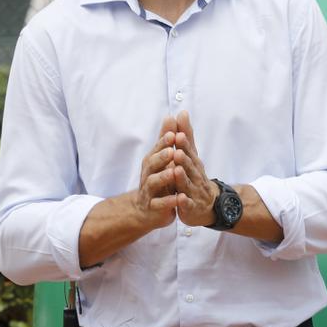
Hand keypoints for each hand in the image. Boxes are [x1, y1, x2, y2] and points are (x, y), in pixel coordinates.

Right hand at [135, 116, 179, 230]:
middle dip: (161, 157)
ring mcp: (149, 192)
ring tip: (174, 171)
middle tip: (172, 150)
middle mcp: (147, 175)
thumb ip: (166, 140)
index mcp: (152, 162)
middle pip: (151, 164)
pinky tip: (179, 198)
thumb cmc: (158, 180)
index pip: (157, 149)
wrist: (147, 210)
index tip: (173, 133)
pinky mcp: (153, 207)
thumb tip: (171, 116)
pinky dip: (169, 201)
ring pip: (152, 183)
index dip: (163, 142)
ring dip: (163, 177)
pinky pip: (160, 204)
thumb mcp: (162, 159)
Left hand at [171, 111, 218, 226]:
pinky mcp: (191, 208)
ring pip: (188, 184)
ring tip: (176, 169)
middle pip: (190, 167)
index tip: (177, 134)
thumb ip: (186, 136)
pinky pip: (188, 205)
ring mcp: (194, 192)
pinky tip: (180, 199)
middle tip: (177, 150)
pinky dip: (185, 202)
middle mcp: (195, 176)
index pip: (188, 151)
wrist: (208, 204)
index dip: (183, 144)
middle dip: (184, 158)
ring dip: (183, 177)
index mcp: (193, 163)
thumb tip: (182, 112)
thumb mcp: (191, 155)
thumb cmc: (195, 176)